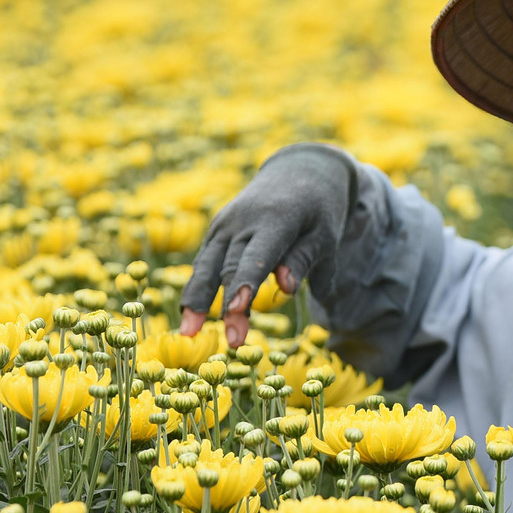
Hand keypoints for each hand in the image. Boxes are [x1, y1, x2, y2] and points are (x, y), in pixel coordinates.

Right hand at [178, 144, 355, 346]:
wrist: (300, 171)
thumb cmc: (319, 212)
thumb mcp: (325, 234)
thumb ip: (305, 260)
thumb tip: (287, 288)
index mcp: (277, 218)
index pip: (258, 254)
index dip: (246, 282)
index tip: (236, 309)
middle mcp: (245, 219)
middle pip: (231, 265)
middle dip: (228, 304)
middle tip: (233, 341)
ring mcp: (226, 223)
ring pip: (208, 263)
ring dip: (197, 299)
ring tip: (187, 332)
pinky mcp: (218, 230)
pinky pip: (206, 261)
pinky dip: (198, 287)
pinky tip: (191, 316)